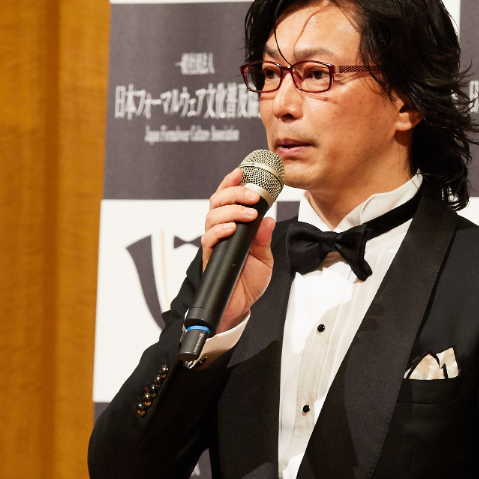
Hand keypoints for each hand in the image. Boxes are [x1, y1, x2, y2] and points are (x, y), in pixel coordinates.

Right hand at [202, 167, 275, 333]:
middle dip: (234, 192)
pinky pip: (209, 239)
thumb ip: (264, 238)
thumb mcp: (264, 257)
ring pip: (212, 217)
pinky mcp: (211, 258)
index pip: (228, 199)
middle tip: (253, 195)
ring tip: (249, 214)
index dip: (232, 182)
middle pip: (217, 202)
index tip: (242, 171)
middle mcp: (221, 232)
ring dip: (231, 211)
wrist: (239, 307)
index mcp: (234, 227)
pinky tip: (232, 229)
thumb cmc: (248, 281)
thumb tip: (268, 218)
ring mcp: (215, 244)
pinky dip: (220, 231)